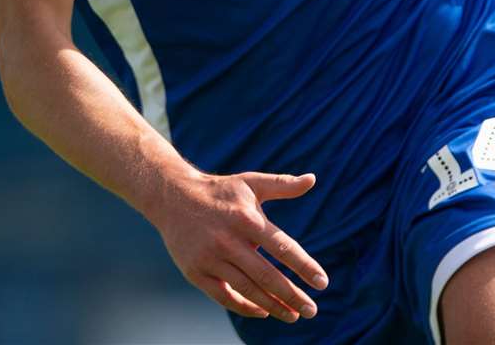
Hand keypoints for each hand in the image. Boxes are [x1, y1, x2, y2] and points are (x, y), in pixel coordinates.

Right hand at [147, 170, 329, 320]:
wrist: (171, 197)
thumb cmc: (219, 191)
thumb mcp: (250, 183)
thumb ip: (282, 184)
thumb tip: (312, 179)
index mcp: (246, 218)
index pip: (282, 247)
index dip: (304, 266)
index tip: (322, 283)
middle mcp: (228, 240)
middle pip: (267, 275)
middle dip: (292, 295)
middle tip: (312, 310)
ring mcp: (210, 258)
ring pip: (248, 289)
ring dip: (273, 306)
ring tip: (293, 316)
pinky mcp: (195, 272)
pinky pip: (224, 297)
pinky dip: (246, 307)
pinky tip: (264, 311)